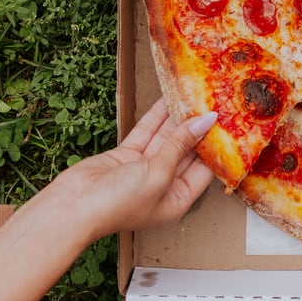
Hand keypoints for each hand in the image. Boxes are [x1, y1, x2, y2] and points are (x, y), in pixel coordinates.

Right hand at [31, 100, 215, 241]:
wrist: (74, 206)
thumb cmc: (119, 202)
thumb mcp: (159, 173)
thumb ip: (181, 145)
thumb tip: (206, 121)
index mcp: (178, 199)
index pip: (204, 169)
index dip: (215, 146)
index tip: (228, 121)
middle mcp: (164, 185)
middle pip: (187, 152)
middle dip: (198, 128)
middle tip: (214, 101)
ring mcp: (144, 170)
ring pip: (167, 139)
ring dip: (178, 118)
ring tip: (194, 94)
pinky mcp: (126, 156)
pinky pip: (147, 133)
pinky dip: (157, 117)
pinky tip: (168, 99)